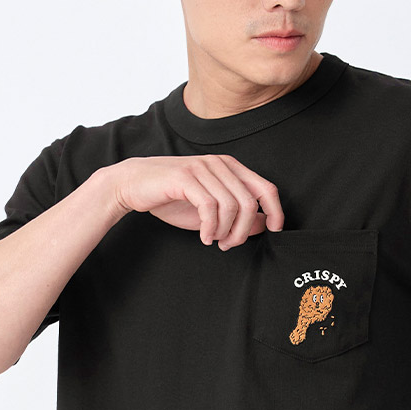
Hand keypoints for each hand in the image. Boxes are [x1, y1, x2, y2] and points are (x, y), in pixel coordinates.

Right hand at [106, 154, 284, 248]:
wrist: (135, 185)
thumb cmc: (173, 197)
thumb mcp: (210, 210)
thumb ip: (236, 215)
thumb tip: (262, 225)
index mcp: (231, 168)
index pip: (266, 188)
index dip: (275, 211)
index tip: (274, 229)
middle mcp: (219, 164)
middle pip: (249, 202)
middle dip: (242, 231)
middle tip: (228, 245)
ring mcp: (202, 168)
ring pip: (231, 206)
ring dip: (225, 231)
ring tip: (214, 241)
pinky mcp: (186, 177)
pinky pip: (209, 207)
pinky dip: (210, 227)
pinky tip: (203, 236)